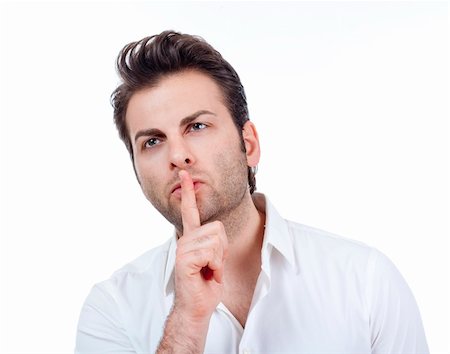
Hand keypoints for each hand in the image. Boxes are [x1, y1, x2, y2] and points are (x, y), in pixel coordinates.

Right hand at [173, 170, 227, 321]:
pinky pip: (211, 253)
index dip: (188, 192)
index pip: (189, 211)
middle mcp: (185, 239)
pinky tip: (206, 275)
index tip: (184, 174)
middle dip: (222, 249)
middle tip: (213, 265)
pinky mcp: (184, 260)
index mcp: (191, 237)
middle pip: (217, 228)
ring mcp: (183, 249)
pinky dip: (216, 267)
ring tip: (209, 271)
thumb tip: (217, 231)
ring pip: (216, 240)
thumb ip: (214, 242)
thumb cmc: (206, 284)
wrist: (197, 306)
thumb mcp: (215, 258)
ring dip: (219, 260)